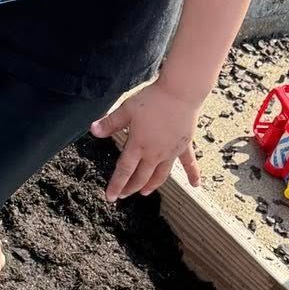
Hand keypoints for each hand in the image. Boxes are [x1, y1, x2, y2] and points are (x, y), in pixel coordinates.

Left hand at [90, 80, 203, 199]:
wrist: (181, 92)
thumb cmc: (154, 99)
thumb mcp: (127, 109)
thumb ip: (110, 122)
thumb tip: (93, 130)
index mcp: (138, 145)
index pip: (124, 170)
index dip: (116, 185)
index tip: (110, 197)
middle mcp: (155, 153)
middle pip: (141, 177)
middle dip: (130, 187)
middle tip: (123, 194)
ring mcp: (171, 152)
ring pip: (160, 175)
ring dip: (151, 185)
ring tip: (144, 192)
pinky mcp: (184, 145)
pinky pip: (189, 163)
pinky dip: (192, 174)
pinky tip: (195, 185)